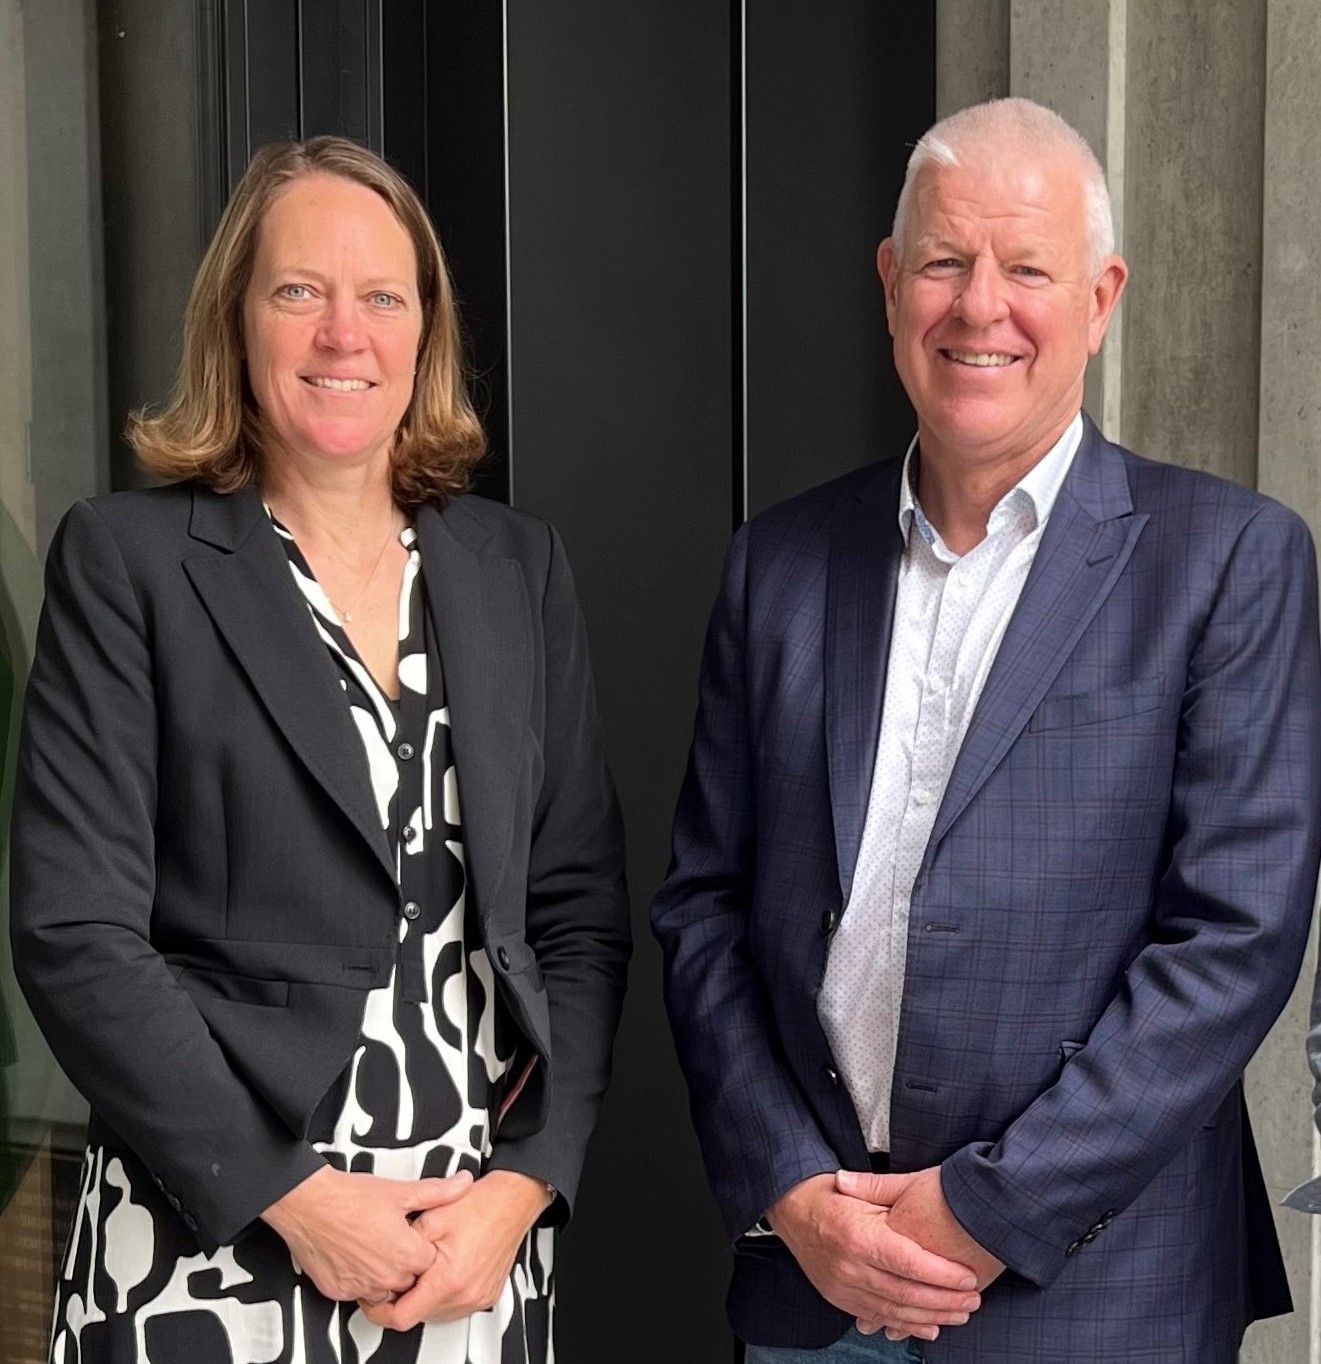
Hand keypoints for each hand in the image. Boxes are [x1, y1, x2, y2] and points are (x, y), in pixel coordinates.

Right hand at [261, 1165, 472, 1303]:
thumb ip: (438, 1192)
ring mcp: (362, 1286)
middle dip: (408, 1263)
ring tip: (379, 1248)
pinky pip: (360, 1294)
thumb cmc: (350, 1198)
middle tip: (398, 1240)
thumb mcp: (401, 1191)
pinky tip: (360, 1257)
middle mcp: (385, 1276)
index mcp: (406, 1253)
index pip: (431, 1263)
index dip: (426, 1246)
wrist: (310, 1204)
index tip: (420, 1237)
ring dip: (386, 1276)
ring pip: (386, 1291)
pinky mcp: (340, 1291)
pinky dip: (362, 1280)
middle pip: (410, 1280)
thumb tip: (462, 1184)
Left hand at [361, 1170, 553, 1329]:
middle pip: (419, 1315)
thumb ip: (404, 1245)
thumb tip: (386, 1260)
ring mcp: (478, 1298)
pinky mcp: (486, 1296)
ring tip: (423, 1269)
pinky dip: (444, 1294)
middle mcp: (465, 1295)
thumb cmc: (480, 1205)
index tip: (373, 1300)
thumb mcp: (431, 1217)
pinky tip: (442, 1270)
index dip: (380, 1311)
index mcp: (448, 1279)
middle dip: (404, 1299)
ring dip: (424, 1298)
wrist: (512, 1201)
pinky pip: (456, 1306)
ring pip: (437, 1313)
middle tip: (398, 1275)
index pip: (403, 1316)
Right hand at [766, 1173, 980, 1342]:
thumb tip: (931, 1198)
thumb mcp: (861, 1189)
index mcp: (859, 1235)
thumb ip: (892, 1198)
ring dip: (932, 1317)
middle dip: (945, 1301)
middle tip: (974, 1300)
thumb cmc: (831, 1196)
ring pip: (895, 1311)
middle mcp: (850, 1266)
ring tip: (961, 1315)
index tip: (969, 1278)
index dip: (943, 1274)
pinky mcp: (840, 1299)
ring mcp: (843, 1287)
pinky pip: (878, 1318)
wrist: (792, 1210)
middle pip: (906, 1292)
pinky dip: (906, 1326)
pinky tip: (929, 1328)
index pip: (909, 1262)